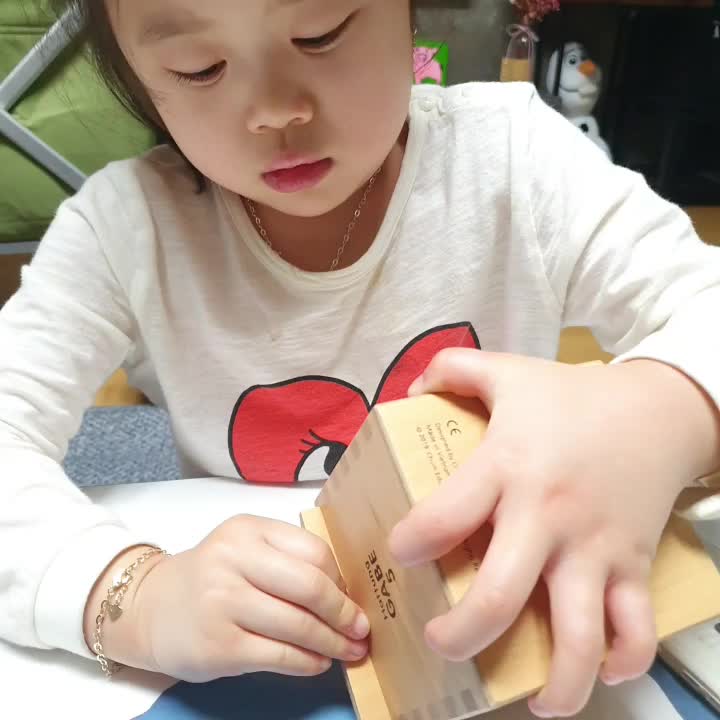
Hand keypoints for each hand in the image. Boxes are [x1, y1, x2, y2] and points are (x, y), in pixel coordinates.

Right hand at [92, 516, 369, 681]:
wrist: (150, 607)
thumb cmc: (212, 577)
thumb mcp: (245, 550)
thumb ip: (287, 559)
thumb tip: (346, 593)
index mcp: (248, 530)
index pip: (313, 551)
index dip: (342, 579)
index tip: (354, 597)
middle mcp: (234, 560)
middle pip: (310, 586)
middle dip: (345, 612)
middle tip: (363, 628)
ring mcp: (223, 603)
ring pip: (298, 625)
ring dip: (333, 642)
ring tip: (350, 650)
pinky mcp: (218, 646)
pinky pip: (279, 656)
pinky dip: (308, 662)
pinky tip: (319, 662)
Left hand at [388, 349, 718, 717]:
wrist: (657, 409)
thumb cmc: (571, 395)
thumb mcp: (507, 371)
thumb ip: (452, 369)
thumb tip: (410, 389)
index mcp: (508, 466)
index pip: (446, 516)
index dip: (413, 542)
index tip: (400, 553)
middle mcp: (548, 515)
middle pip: (500, 595)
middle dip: (461, 634)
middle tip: (439, 641)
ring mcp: (595, 547)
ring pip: (576, 633)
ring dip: (553, 683)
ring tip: (531, 702)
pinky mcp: (634, 564)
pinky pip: (635, 628)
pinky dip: (622, 661)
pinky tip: (598, 669)